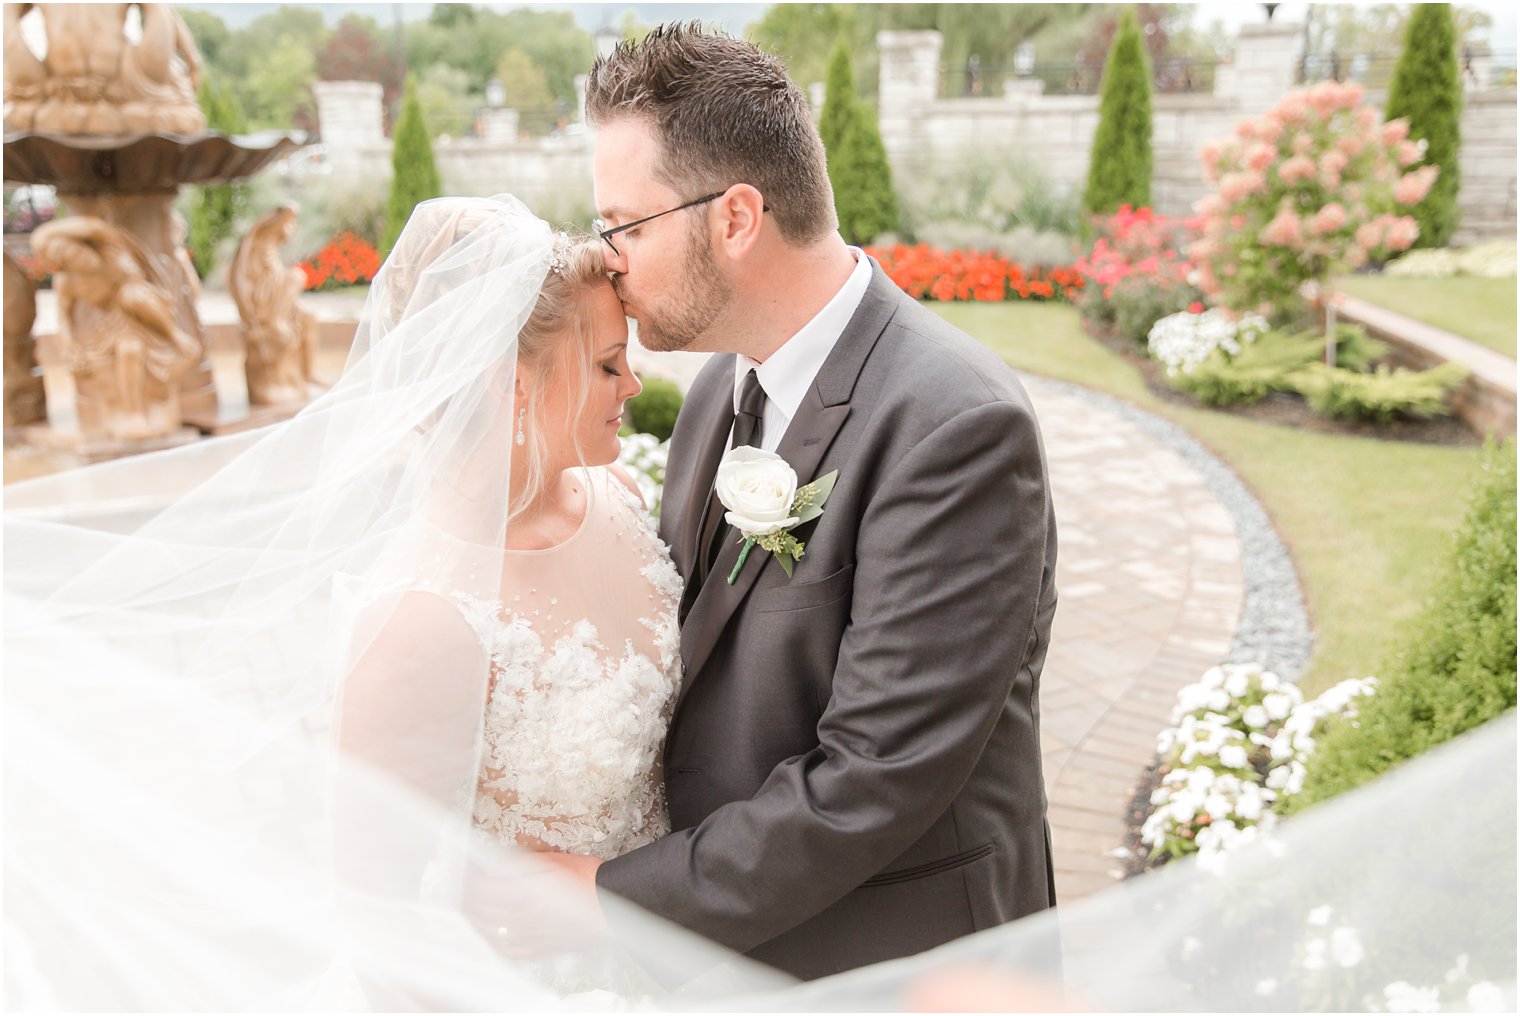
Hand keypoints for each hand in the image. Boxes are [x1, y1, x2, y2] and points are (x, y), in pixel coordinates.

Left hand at [464, 850, 607, 957]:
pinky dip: (493, 942)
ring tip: (468, 908)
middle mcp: (521, 918)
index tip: (462, 868)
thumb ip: (521, 864)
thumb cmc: (588, 877)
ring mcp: (529, 935)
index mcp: (522, 892)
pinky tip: (490, 936)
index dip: (467, 876)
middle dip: (465, 895)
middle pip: (479, 909)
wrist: (615, 901)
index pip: (480, 886)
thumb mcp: (552, 861)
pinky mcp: (540, 947)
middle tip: (460, 885)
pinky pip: (508, 951)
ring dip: (474, 918)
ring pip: (489, 931)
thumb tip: (497, 862)